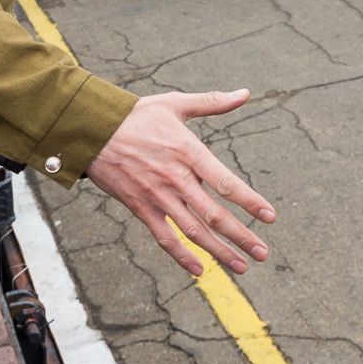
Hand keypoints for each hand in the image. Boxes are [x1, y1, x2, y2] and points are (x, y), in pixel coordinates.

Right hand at [87, 90, 275, 277]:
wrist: (92, 131)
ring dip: (219, 252)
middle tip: (263, 253)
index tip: (270, 216)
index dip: (249, 201)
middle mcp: (176, 178)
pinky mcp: (140, 207)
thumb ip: (212, 102)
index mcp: (188, 151)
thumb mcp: (175, 103)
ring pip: (193, 231)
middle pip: (214, 214)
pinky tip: (199, 269)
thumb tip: (245, 93)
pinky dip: (181, 255)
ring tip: (242, 266)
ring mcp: (157, 196)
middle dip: (241, 236)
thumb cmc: (136, 115)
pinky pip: (164, 237)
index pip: (225, 182)